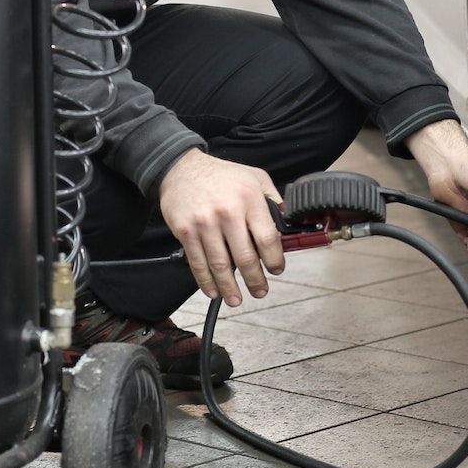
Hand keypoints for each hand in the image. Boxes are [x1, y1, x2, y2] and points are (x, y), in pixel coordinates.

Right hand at [157, 149, 284, 306]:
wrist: (181, 168)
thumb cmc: (221, 175)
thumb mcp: (255, 177)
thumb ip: (273, 200)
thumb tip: (287, 224)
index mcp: (249, 199)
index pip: (267, 238)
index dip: (274, 260)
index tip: (276, 269)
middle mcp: (228, 212)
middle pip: (245, 257)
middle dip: (255, 280)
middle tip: (260, 291)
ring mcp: (205, 223)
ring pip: (221, 264)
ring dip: (230, 287)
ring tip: (236, 299)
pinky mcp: (186, 231)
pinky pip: (198, 262)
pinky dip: (206, 281)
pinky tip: (213, 291)